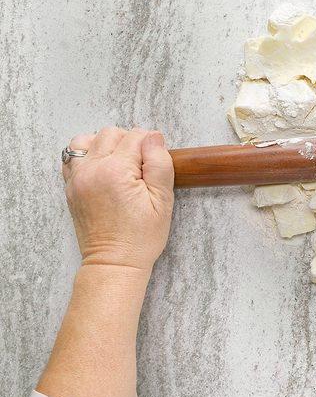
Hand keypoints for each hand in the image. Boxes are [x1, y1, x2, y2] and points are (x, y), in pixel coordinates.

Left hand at [62, 127, 174, 270]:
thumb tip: (154, 137)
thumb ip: (160, 164)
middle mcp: (91, 170)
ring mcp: (77, 178)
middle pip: (111, 133)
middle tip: (141, 167)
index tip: (154, 166)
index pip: (135, 136)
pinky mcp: (71, 187)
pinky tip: (103, 170)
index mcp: (116, 171)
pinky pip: (73, 157)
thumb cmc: (140, 237)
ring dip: (105, 145)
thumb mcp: (163, 201)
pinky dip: (88, 155)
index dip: (151, 147)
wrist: (114, 263)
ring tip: (120, 164)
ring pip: (87, 140)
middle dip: (130, 143)